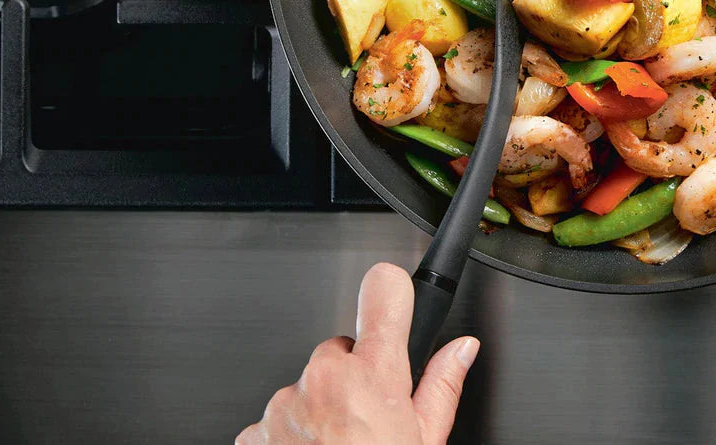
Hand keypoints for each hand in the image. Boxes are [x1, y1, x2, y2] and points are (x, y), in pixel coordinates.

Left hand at [238, 263, 478, 444]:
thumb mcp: (426, 442)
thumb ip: (442, 386)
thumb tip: (461, 352)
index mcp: (374, 378)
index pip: (384, 292)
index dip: (391, 287)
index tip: (393, 285)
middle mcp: (324, 382)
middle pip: (341, 350)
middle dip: (354, 376)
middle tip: (370, 419)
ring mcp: (284, 407)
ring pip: (307, 387)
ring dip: (322, 409)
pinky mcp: (254, 432)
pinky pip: (278, 419)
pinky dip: (293, 436)